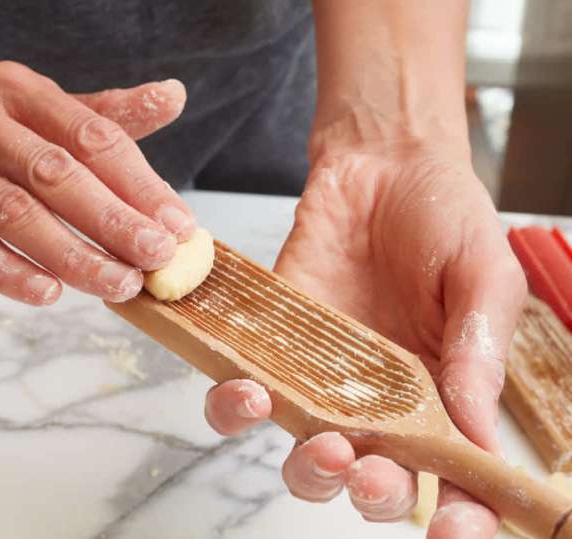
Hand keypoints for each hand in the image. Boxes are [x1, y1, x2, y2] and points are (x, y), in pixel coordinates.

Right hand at [0, 61, 194, 304]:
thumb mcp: (36, 113)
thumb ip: (103, 115)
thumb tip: (175, 96)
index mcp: (20, 89)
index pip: (92, 136)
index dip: (140, 184)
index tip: (179, 226)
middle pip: (56, 173)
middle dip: (114, 220)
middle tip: (157, 258)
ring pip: (13, 211)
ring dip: (72, 254)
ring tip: (117, 285)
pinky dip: (7, 269)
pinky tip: (48, 292)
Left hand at [204, 140, 525, 536]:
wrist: (382, 166)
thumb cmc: (444, 218)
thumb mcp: (483, 278)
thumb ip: (477, 352)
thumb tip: (472, 431)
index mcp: (444, 396)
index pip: (453, 479)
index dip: (456, 519)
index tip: (451, 531)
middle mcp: (381, 400)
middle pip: (370, 480)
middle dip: (368, 491)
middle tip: (368, 465)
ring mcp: (322, 376)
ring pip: (303, 454)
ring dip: (305, 468)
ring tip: (318, 441)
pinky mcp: (272, 343)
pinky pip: (243, 392)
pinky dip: (235, 406)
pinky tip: (246, 387)